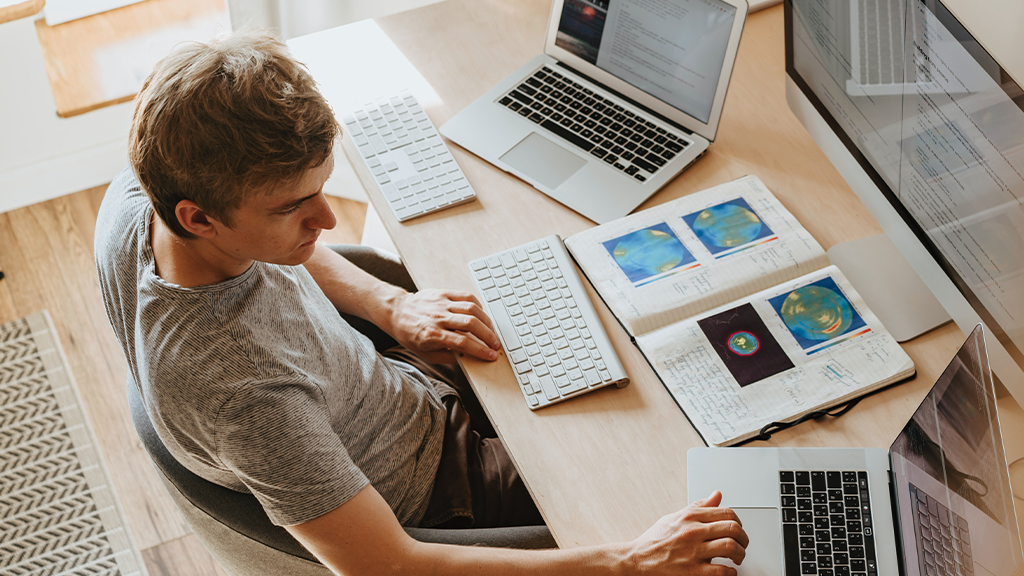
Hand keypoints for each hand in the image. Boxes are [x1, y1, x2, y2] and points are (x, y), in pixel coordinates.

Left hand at [382, 289, 500, 363]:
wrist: (396, 312)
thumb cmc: (410, 334)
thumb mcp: (425, 354)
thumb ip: (448, 357)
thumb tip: (469, 357)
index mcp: (432, 335)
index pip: (463, 343)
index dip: (480, 350)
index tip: (491, 355)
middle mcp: (438, 318)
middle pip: (471, 325)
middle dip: (488, 336)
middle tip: (495, 344)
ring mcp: (441, 304)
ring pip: (471, 309)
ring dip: (486, 321)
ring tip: (491, 331)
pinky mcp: (443, 293)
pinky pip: (466, 296)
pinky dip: (478, 306)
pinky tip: (482, 315)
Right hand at [625, 491, 747, 575]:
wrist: (638, 559)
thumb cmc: (656, 539)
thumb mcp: (676, 516)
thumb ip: (699, 506)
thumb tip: (716, 495)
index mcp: (690, 517)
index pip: (727, 512)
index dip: (738, 522)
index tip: (737, 529)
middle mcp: (693, 531)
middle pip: (733, 528)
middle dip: (744, 538)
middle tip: (742, 544)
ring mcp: (693, 551)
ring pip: (730, 547)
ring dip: (740, 554)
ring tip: (737, 558)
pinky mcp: (692, 571)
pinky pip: (721, 571)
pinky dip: (731, 573)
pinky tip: (728, 571)